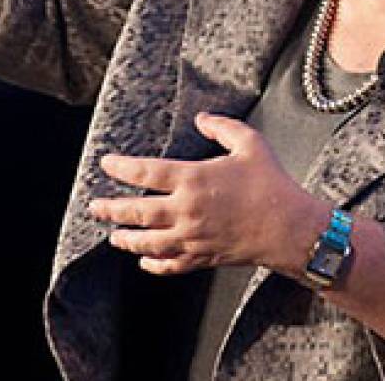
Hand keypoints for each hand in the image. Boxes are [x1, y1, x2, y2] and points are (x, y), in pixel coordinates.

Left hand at [89, 112, 325, 275]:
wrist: (289, 228)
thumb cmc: (271, 184)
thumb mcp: (250, 143)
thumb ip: (222, 126)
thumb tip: (201, 118)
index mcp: (194, 179)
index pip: (145, 172)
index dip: (121, 167)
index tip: (106, 164)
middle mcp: (186, 210)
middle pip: (136, 212)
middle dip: (111, 209)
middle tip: (94, 206)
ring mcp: (192, 237)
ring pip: (146, 242)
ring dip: (125, 239)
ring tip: (113, 235)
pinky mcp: (202, 257)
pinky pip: (169, 265)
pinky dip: (152, 264)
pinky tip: (144, 261)